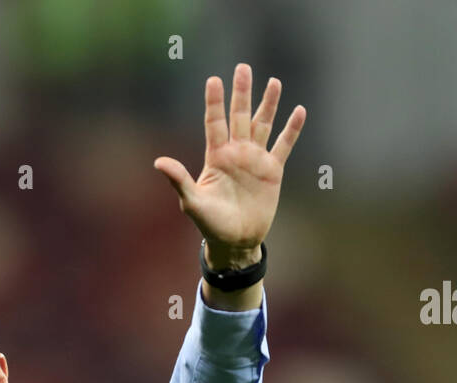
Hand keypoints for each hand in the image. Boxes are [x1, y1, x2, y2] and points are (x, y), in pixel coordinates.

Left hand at [155, 63, 305, 265]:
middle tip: (243, 68)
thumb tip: (158, 162)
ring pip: (263, 125)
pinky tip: (298, 112)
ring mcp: (255, 160)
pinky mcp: (272, 171)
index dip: (214, 102)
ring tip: (274, 82)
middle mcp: (236, 153)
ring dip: (268, 104)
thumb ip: (179, 179)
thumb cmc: (210, 223)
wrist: (236, 240)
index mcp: (216, 157)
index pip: (214, 123)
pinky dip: (291, 130)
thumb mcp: (192, 202)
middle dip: (241, 93)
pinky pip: (283, 146)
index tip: (213, 80)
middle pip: (239, 116)